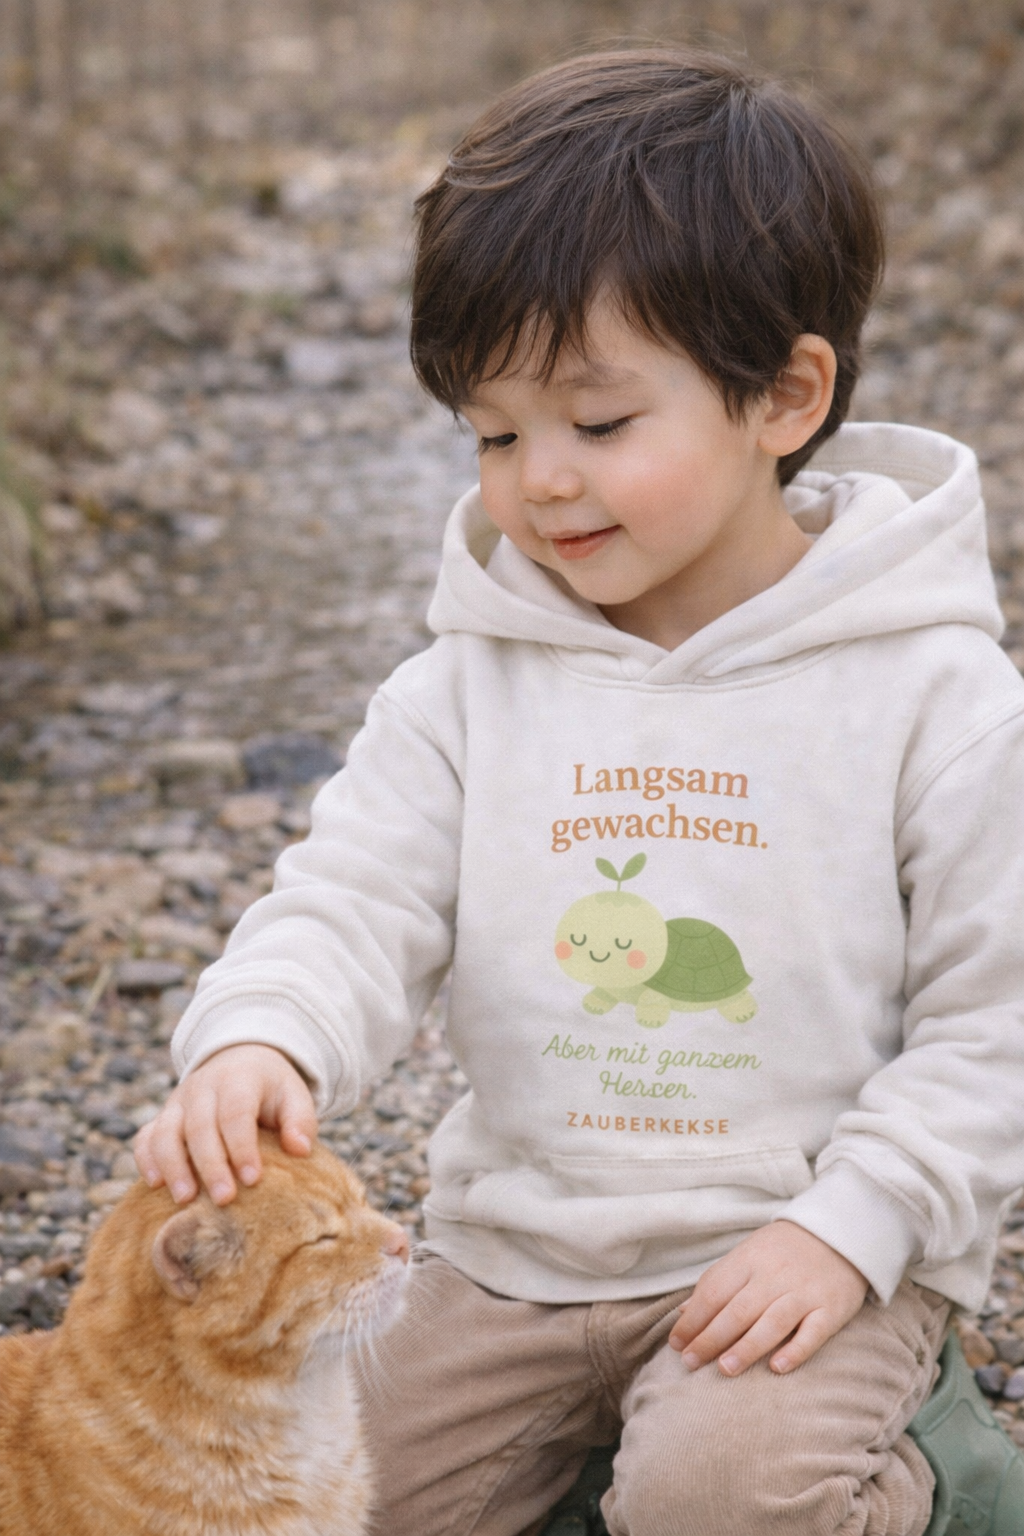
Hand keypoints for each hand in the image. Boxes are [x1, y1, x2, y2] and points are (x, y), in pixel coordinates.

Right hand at [133, 1044, 317, 1205]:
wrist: (240, 1062)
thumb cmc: (271, 1090)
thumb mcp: (295, 1096)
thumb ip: (300, 1121)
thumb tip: (300, 1150)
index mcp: (238, 1078)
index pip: (236, 1112)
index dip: (242, 1146)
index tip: (253, 1179)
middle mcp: (202, 1087)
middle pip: (199, 1126)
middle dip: (210, 1165)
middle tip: (224, 1199)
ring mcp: (178, 1102)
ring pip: (165, 1132)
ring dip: (173, 1166)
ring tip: (185, 1200)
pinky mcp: (162, 1117)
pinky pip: (145, 1137)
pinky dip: (146, 1160)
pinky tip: (155, 1186)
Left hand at [669, 1220, 867, 1375]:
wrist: (838, 1233)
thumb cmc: (783, 1251)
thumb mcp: (747, 1256)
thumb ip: (718, 1283)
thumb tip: (684, 1314)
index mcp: (749, 1260)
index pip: (714, 1291)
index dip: (693, 1319)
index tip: (676, 1345)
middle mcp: (774, 1276)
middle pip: (738, 1310)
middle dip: (711, 1338)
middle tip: (690, 1363)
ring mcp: (803, 1292)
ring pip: (772, 1322)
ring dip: (747, 1347)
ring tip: (725, 1369)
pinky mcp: (831, 1309)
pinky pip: (813, 1332)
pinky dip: (795, 1350)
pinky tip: (777, 1367)